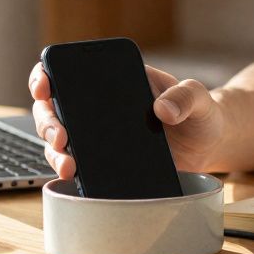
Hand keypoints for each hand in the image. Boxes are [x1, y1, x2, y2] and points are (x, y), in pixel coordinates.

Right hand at [28, 61, 225, 178]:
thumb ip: (186, 97)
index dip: (45, 77)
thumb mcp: (199, 97)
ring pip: (59, 142)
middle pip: (53, 111)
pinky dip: (73, 174)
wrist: (209, 143)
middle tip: (62, 138)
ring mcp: (99, 138)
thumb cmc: (200, 112)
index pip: (67, 73)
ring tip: (70, 166)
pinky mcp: (107, 164)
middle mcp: (98, 109)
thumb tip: (162, 110)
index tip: (44, 87)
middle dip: (48, 123)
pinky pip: (80, 168)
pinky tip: (78, 181)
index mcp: (114, 81)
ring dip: (55, 153)